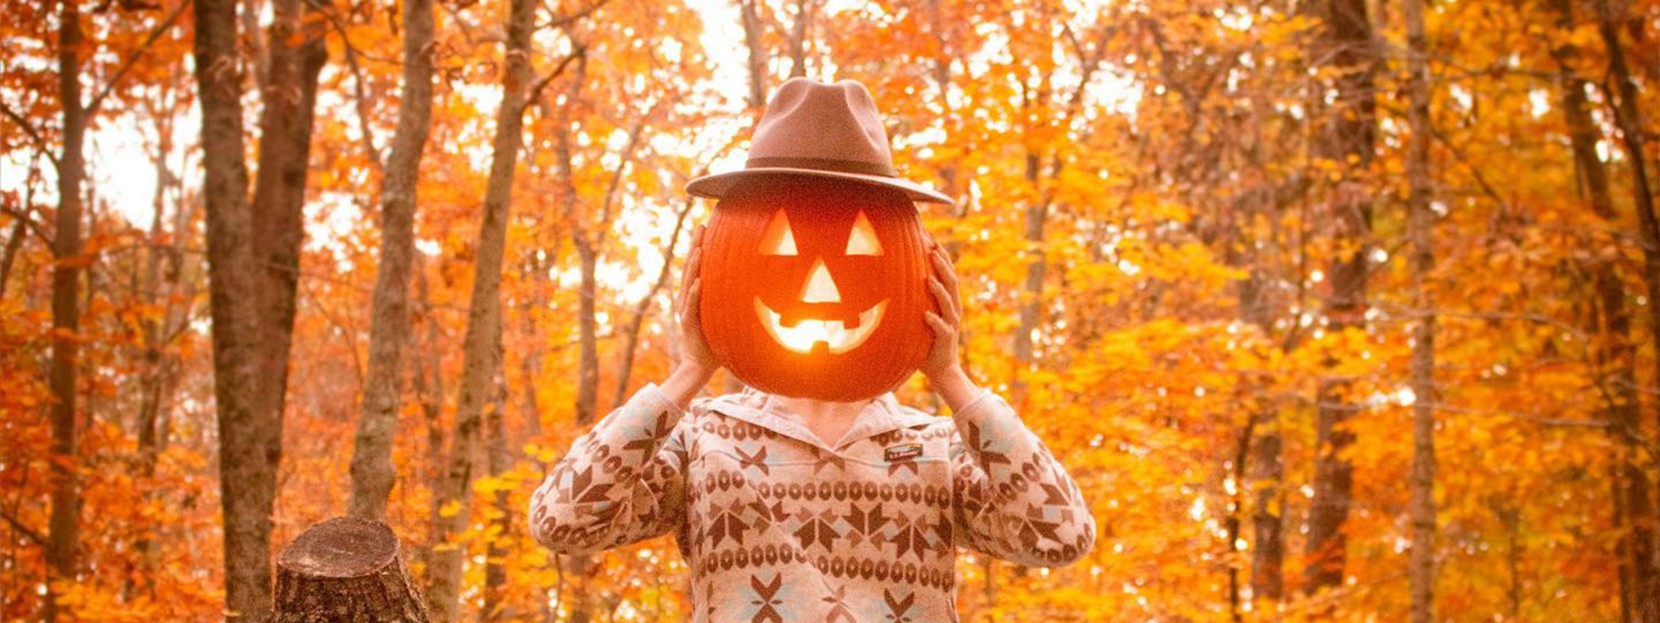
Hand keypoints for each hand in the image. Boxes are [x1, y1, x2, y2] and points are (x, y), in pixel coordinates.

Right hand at [665, 225, 719, 406]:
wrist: (701, 363)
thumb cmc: (715, 338)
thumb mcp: (725, 314)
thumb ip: (731, 298)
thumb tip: (755, 283)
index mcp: (694, 293)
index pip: (696, 265)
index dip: (699, 245)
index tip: (705, 226)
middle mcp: (686, 298)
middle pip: (689, 267)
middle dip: (695, 246)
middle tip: (701, 227)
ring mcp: (685, 310)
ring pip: (688, 282)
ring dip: (693, 265)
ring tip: (699, 248)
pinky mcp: (688, 323)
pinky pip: (690, 306)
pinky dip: (694, 294)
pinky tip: (698, 282)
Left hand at [921, 240, 980, 410]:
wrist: (942, 369)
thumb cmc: (926, 340)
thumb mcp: (920, 315)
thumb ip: (912, 299)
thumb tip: (889, 279)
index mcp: (948, 301)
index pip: (946, 272)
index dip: (941, 254)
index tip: (930, 236)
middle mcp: (952, 309)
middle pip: (951, 281)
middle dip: (942, 263)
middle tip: (931, 246)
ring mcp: (950, 323)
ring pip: (949, 302)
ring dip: (939, 289)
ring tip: (929, 276)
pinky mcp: (946, 340)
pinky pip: (941, 329)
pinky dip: (934, 321)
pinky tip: (925, 315)